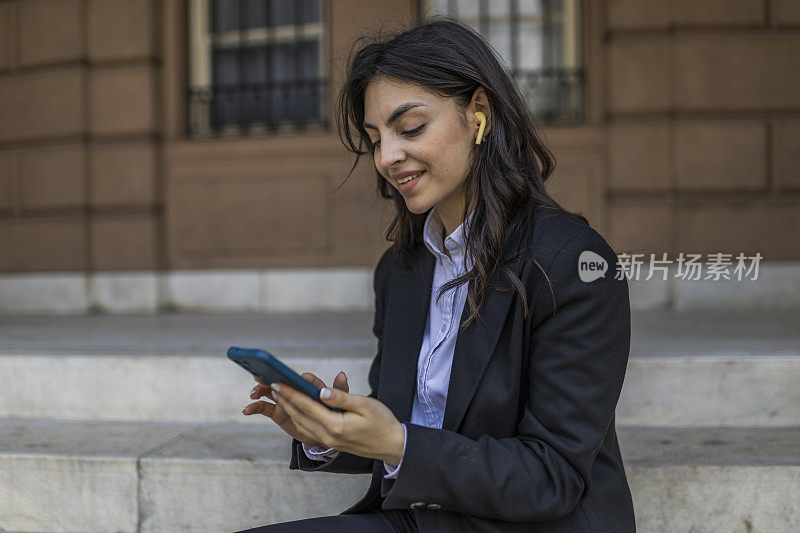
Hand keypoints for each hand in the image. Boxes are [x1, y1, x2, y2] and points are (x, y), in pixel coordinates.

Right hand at [242, 371, 349, 446]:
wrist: (322, 431)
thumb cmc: (331, 413)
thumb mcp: (341, 403)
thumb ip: (340, 391)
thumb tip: (342, 375)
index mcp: (310, 386)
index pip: (303, 378)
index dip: (296, 379)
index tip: (289, 380)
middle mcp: (295, 390)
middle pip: (281, 381)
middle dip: (270, 378)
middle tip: (259, 377)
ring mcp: (284, 400)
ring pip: (269, 391)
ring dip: (260, 390)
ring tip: (253, 394)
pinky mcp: (277, 411)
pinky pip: (263, 407)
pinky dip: (254, 407)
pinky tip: (246, 410)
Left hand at [270, 381, 404, 465]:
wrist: (393, 445)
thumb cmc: (382, 422)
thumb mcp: (365, 405)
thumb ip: (341, 398)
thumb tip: (321, 391)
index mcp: (336, 426)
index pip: (307, 407)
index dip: (290, 394)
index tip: (277, 383)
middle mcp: (328, 436)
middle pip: (300, 416)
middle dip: (285, 400)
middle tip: (272, 384)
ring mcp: (329, 441)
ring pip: (302, 423)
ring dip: (289, 408)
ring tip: (280, 394)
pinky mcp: (331, 442)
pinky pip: (309, 429)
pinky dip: (299, 417)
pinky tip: (295, 409)